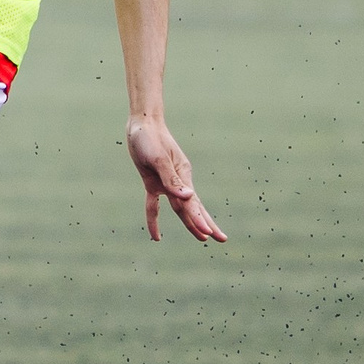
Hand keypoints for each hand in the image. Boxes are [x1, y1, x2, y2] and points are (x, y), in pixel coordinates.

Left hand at [126, 115, 226, 242]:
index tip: (208, 234)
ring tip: (202, 237)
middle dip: (206, 224)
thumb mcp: (158, 159)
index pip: (193, 203)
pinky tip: (155, 236)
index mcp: (183, 175)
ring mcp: (166, 183)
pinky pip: (154, 204)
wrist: (142, 124)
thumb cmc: (150, 138)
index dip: (199, 219)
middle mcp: (178, 181)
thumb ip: (171, 179)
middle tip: (221, 239)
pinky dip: (154, 219)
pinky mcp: (153, 183)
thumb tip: (188, 197)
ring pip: (180, 208)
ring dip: (190, 223)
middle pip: (193, 208)